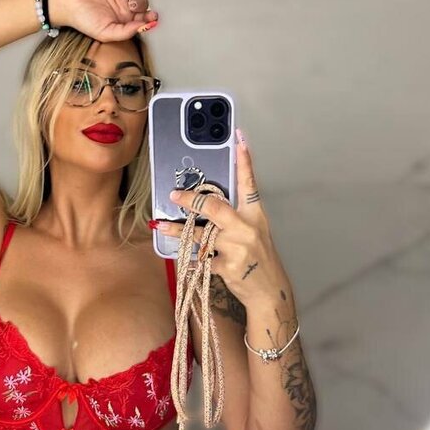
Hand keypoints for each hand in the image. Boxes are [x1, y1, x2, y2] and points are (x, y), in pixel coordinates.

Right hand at [48, 0, 158, 42]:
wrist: (66, 3)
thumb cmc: (84, 21)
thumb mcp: (105, 33)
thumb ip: (125, 32)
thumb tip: (144, 27)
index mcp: (125, 19)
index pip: (144, 17)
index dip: (151, 16)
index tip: (152, 16)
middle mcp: (124, 4)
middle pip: (143, 1)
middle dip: (141, 3)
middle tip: (130, 6)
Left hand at [157, 132, 293, 307]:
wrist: (268, 291)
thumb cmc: (258, 259)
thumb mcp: (254, 233)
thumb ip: (234, 218)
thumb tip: (206, 206)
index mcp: (255, 216)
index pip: (249, 184)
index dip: (244, 161)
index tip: (238, 138)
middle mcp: (246, 229)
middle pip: (215, 208)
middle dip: (191, 200)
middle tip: (174, 194)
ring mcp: (236, 248)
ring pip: (199, 234)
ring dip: (177, 230)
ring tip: (161, 225)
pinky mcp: (226, 266)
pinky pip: (199, 258)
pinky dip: (189, 258)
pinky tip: (182, 259)